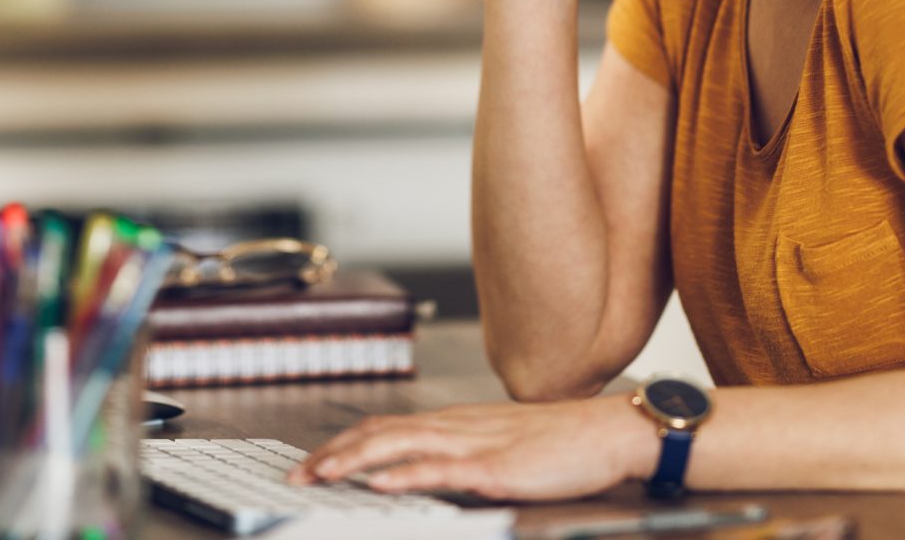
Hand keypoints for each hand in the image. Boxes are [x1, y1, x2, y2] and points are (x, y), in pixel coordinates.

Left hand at [285, 395, 654, 501]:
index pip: (386, 426)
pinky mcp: (495, 467)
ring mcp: (475, 444)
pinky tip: (380, 482)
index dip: (345, 442)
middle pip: (381, 432)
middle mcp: (457, 426)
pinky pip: (441, 468)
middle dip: (334, 453)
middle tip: (297, 475)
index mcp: (456, 422)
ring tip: (322, 475)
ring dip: (354, 460)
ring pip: (399, 445)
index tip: (313, 461)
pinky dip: (404, 473)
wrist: (608, 433)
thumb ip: (463, 456)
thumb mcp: (500, 446)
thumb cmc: (562, 444)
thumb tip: (425, 472)